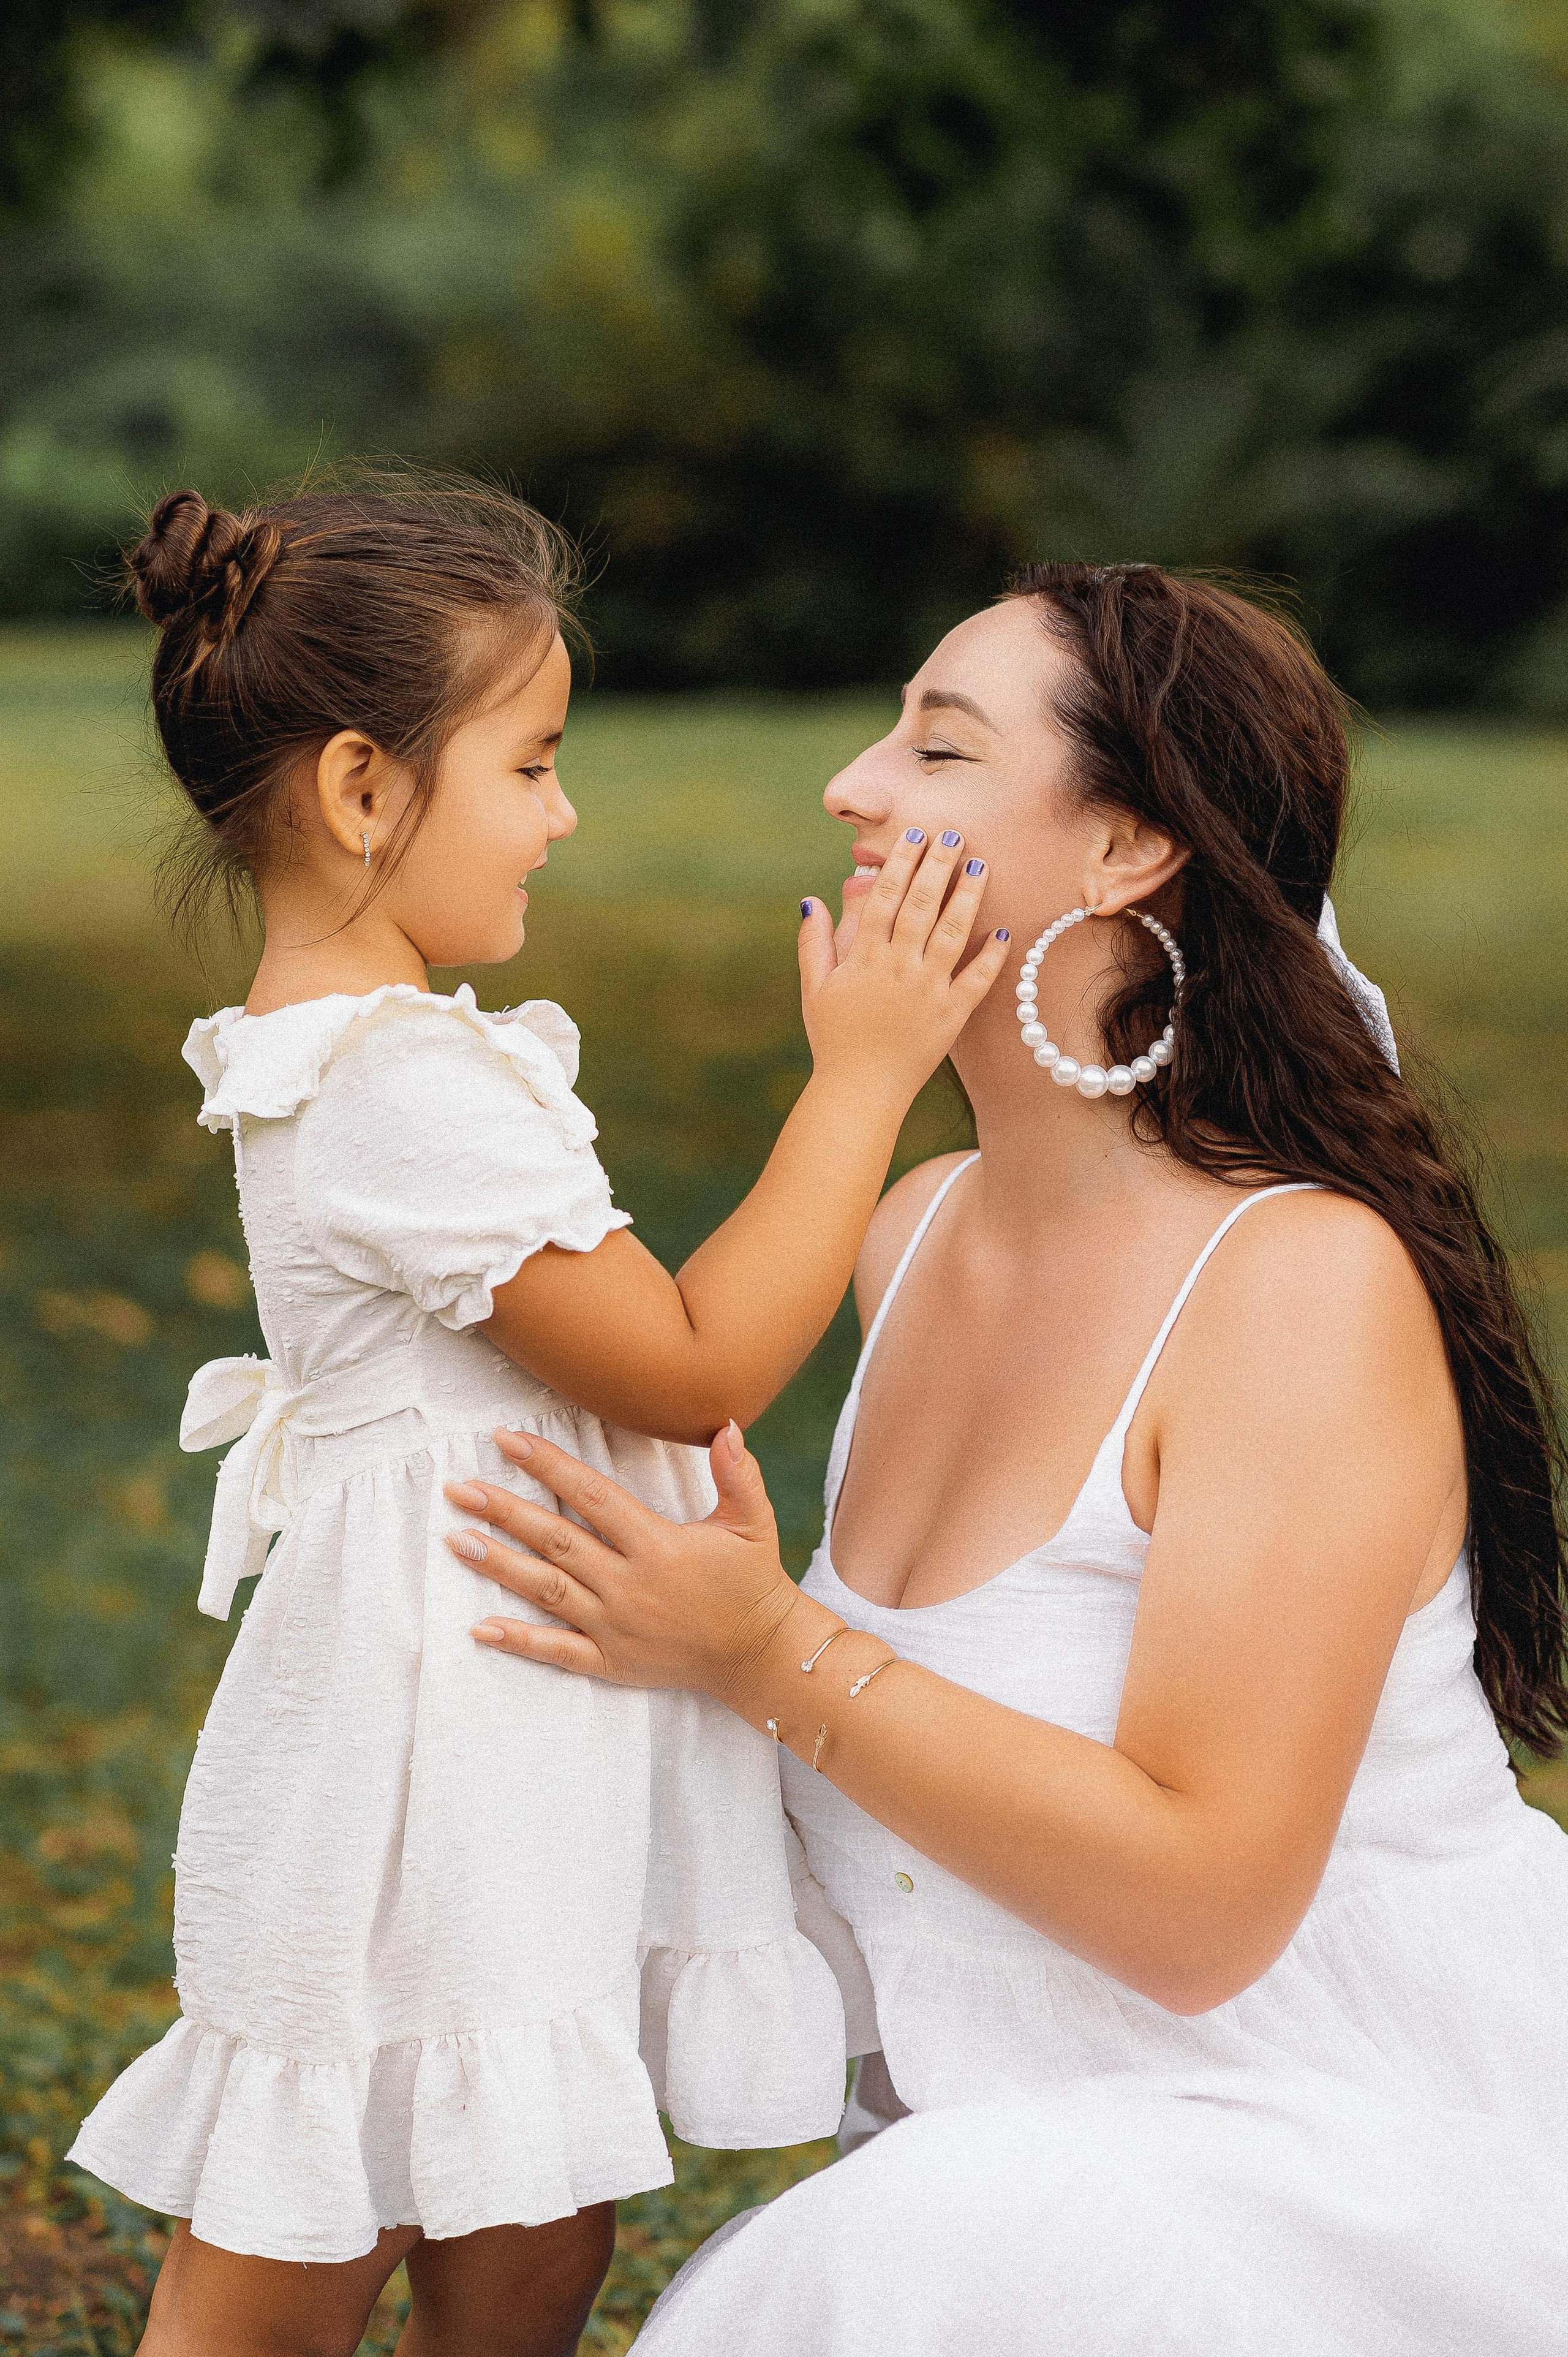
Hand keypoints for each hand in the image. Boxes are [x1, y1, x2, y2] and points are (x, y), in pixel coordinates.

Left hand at [444, 1422, 801, 1698]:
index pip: (592, 1497)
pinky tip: (479, 1627)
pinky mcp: (611, 1663)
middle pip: (556, 1541)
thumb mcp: (753, 1523)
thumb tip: (728, 1424)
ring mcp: (616, 1627)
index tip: (508, 1441)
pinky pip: (557, 1652)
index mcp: (659, 1545)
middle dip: (504, 1512)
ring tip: (456, 1540)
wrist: (760, 1655)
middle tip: (459, 1489)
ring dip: (499, 1565)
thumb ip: (737, 1474)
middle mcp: (630, 1585)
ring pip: (547, 1591)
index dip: (549, 1467)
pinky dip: (517, 1641)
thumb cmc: (753, 1583)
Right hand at [798, 828, 1008, 1102]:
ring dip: (967, 896)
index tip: (915, 834)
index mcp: (865, 957)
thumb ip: (813, 942)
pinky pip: (977, 980)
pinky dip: (992, 955)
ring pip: (952, 933)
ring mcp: (928, 990)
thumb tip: (811, 899)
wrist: (859, 1091)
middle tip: (953, 835)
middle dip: (938, 865)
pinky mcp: (952, 1015)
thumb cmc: (833, 1039)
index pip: (885, 897)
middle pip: (921, 905)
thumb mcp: (814, 988)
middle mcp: (898, 967)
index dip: (901, 862)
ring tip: (980, 865)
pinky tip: (1003, 929)